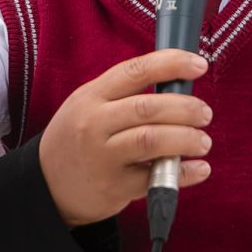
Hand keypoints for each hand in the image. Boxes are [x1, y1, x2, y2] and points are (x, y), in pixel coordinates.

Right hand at [38, 50, 214, 226]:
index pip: (135, 71)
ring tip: (203, 141)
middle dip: (185, 108)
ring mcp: (102, 157)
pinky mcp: (112, 187)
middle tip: (204, 113)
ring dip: (186, 139)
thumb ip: (125, 94)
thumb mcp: (88, 105)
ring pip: (151, 140)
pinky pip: (153, 178)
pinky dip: (183, 173)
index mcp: (91, 96)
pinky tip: (199, 169)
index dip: (171, 64)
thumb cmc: (77, 138)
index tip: (199, 65)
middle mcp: (94, 124)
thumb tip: (177, 82)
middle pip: (147, 108)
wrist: (46, 186)